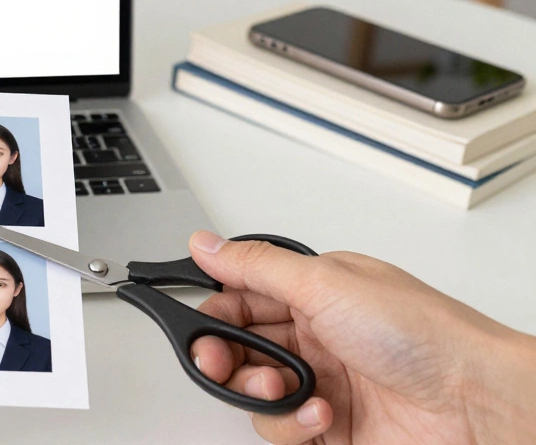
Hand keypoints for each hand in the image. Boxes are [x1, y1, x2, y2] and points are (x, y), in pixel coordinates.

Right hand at [187, 231, 535, 444]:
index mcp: (313, 289)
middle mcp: (315, 333)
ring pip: (251, 388)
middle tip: (219, 360)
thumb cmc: (423, 335)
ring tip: (286, 387)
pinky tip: (319, 412)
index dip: (212, 312)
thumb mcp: (325, 283)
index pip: (239, 296)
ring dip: (259, 389)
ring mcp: (321, 381)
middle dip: (221, 354)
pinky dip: (289, 423)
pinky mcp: (328, 426)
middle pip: (237, 344)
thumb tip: (205, 244)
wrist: (475, 404)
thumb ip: (256, 265)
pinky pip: (279, 427)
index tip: (194, 325)